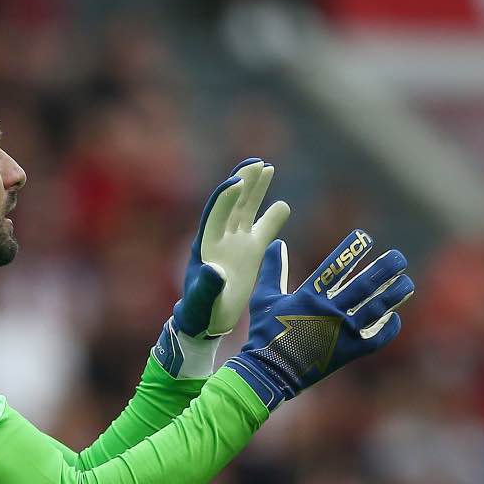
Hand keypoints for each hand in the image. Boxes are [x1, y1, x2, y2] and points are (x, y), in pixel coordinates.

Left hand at [154, 158, 290, 377]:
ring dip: (256, 190)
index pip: (214, 214)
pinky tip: (284, 205)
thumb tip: (213, 271)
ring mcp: (236, 243)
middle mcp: (220, 238)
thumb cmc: (199, 311)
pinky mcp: (250, 253)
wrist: (207, 319)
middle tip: (257, 164)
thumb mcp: (200, 300)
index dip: (224, 197)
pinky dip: (272, 217)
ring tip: (268, 168)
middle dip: (243, 183)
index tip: (236, 181)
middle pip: (232, 204)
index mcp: (205, 246)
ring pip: (247, 210)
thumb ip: (206, 287)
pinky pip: (262, 230)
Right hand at [224, 229, 413, 409]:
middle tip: (399, 257)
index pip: (335, 267)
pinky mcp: (348, 352)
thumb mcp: (263, 299)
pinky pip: (376, 338)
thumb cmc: (265, 334)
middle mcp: (330, 312)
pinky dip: (388, 328)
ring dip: (393, 294)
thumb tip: (277, 244)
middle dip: (384, 269)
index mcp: (309, 297)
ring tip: (407, 282)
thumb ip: (272, 270)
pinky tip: (394, 317)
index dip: (351, 251)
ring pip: (375, 309)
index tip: (364, 238)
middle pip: (364, 285)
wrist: (269, 373)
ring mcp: (341, 332)